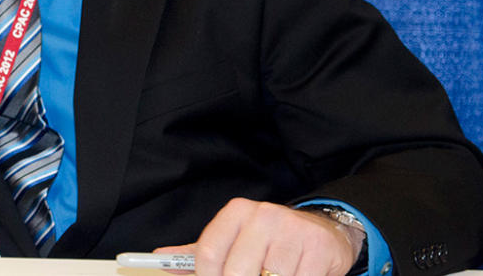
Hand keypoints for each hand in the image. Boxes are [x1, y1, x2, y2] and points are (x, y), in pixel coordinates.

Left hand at [155, 198, 363, 275]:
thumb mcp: (233, 239)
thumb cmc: (269, 241)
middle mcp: (264, 216)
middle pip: (236, 272)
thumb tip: (160, 259)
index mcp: (237, 212)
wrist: (322, 232)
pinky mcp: (318, 249)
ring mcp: (293, 232)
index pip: (208, 252)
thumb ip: (198, 252)